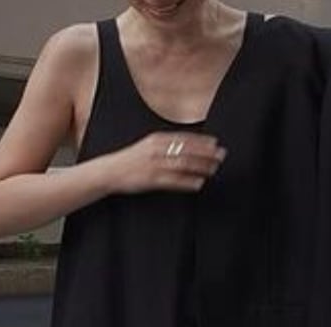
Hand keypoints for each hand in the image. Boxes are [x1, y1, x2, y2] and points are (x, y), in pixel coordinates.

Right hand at [107, 131, 227, 194]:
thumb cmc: (129, 161)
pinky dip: (188, 182)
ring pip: (183, 164)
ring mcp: (155, 165)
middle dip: (206, 153)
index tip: (216, 143)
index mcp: (157, 139)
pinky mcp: (151, 179)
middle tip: (221, 155)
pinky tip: (199, 183)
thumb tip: (183, 149)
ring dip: (201, 167)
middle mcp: (157, 149)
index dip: (202, 141)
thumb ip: (164, 146)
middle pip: (187, 150)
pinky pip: (174, 181)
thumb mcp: (147, 147)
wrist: (109, 171)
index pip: (184, 138)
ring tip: (214, 169)